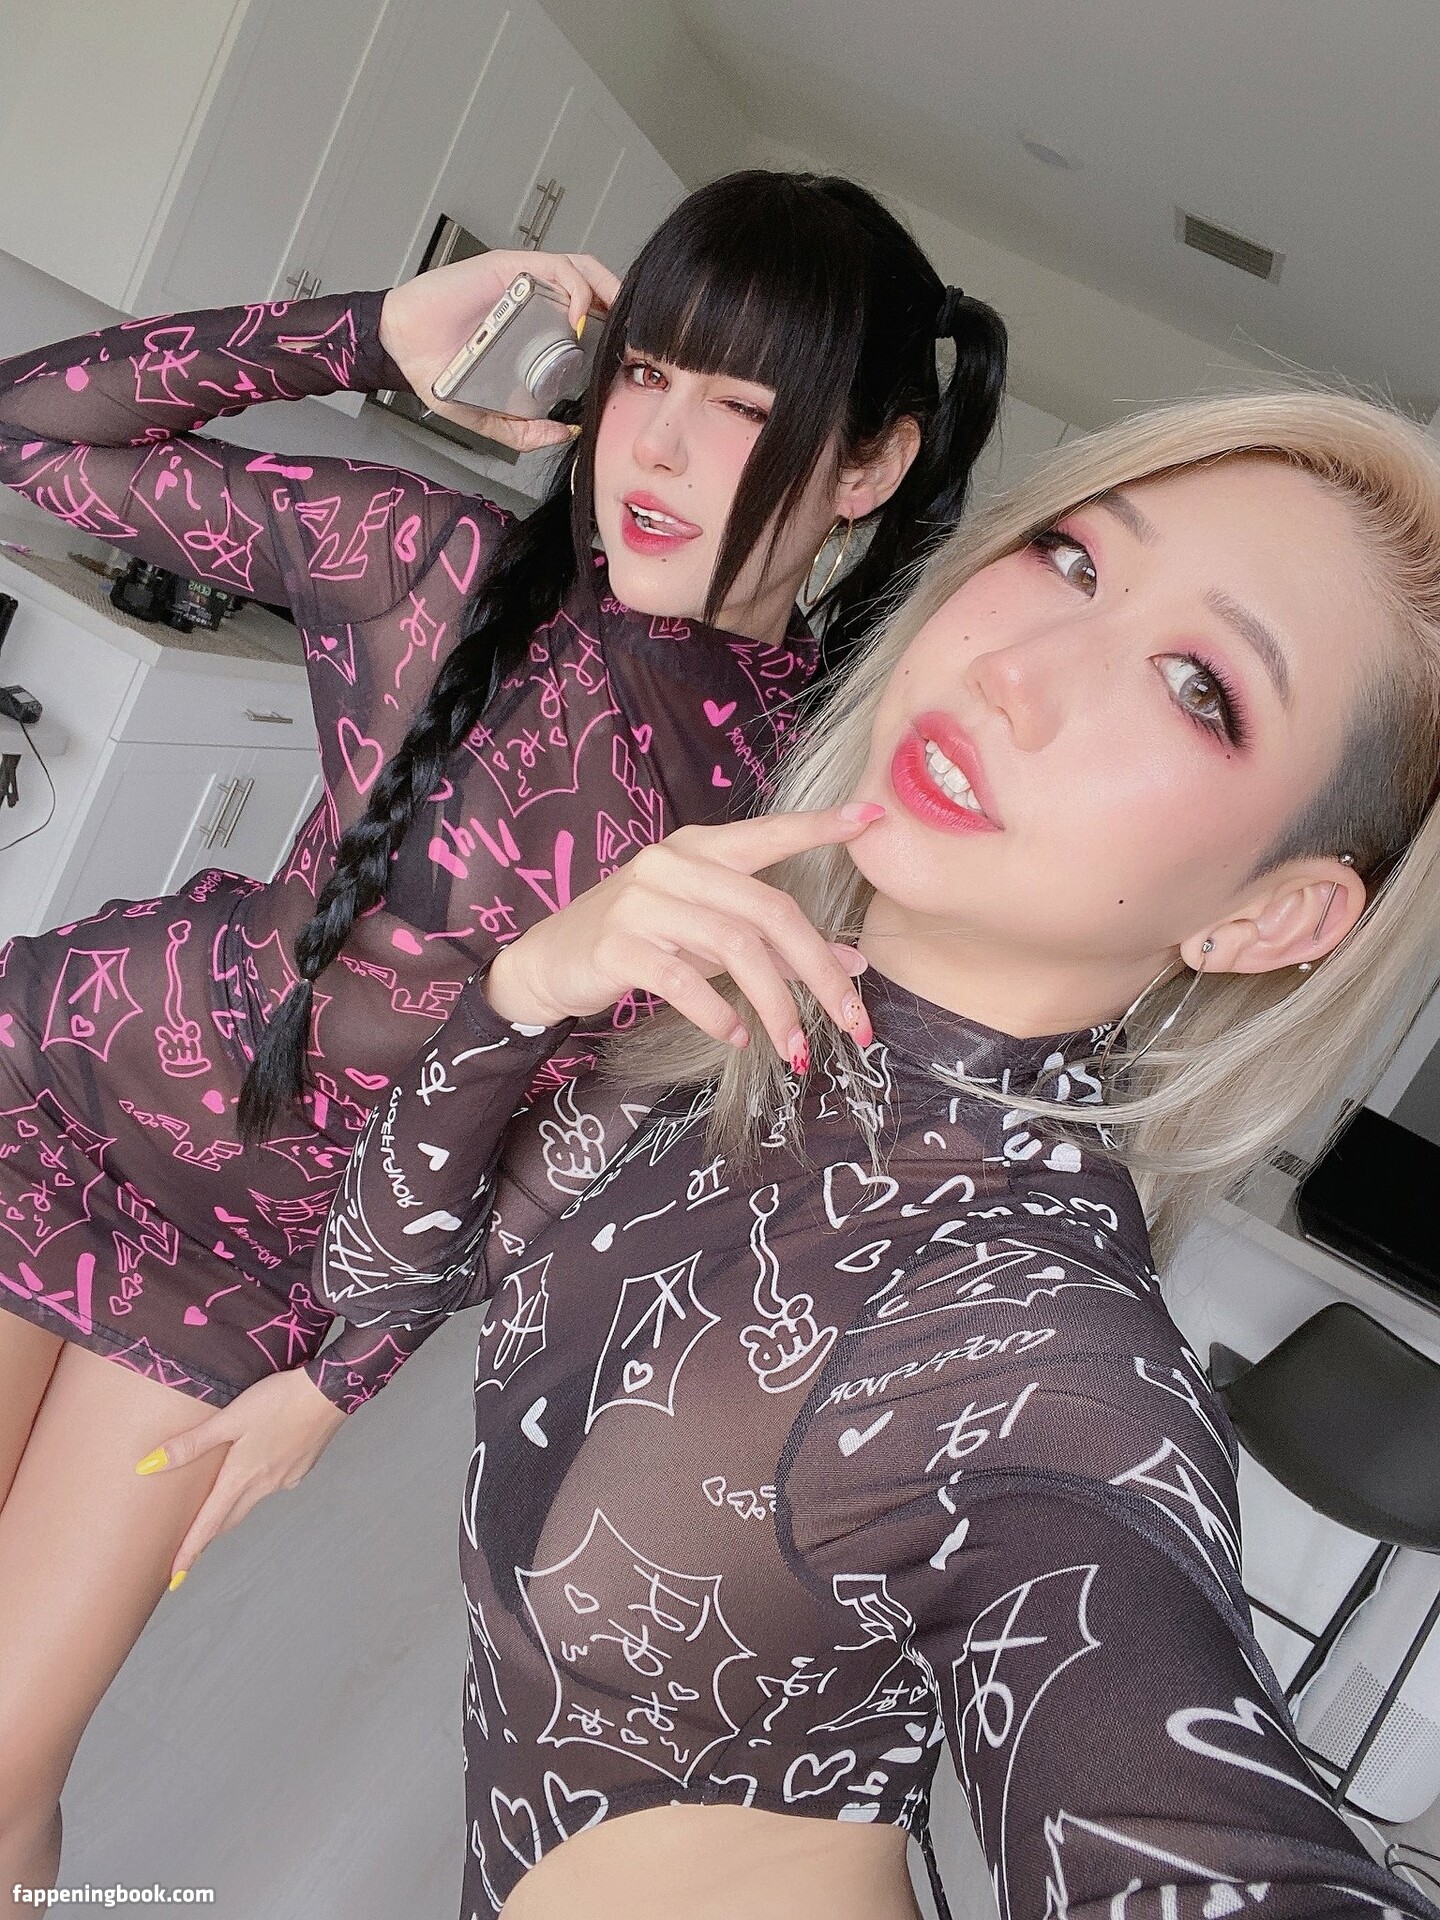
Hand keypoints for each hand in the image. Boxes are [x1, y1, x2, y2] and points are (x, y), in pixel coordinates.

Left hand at [138, 1368, 346, 1581]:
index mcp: (241, 1478)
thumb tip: (149, 1466)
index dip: (189, 1552)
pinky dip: (260, 1484)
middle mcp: (263, 1486)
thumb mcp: (229, 1418)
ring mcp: (285, 1479)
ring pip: (251, 1501)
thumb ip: (191, 1444)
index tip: (174, 1579)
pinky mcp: (301, 1468)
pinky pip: (273, 1484)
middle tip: (191, 1549)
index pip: (208, 1525)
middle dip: (209, 1535)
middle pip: (229, 1519)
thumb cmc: (279, 1401)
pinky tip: (261, 1466)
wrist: (330, 1393)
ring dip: (233, 1508)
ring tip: (221, 1503)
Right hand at [379, 248, 620, 450]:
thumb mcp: (489, 416)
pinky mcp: (509, 268)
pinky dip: (576, 287)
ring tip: (621, 317)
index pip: (588, 316)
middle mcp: (536, 300)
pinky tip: (580, 315)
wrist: (402, 346)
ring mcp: (524, 282)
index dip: (615, 328)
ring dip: (608, 289)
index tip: (631, 355)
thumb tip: (565, 436)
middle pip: (594, 288)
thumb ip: (524, 431)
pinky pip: (554, 268)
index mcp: (538, 327)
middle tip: (640, 333)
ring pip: (581, 271)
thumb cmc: (440, 369)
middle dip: (623, 304)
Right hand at [484, 803, 885, 1063]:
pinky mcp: (617, 945)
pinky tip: (735, 1037)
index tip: (872, 819)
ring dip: (775, 1005)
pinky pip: (682, 981)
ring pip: (734, 949)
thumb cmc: (642, 942)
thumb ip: (774, 945)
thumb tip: (851, 965)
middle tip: (852, 1020)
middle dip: (819, 970)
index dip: (819, 827)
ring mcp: (642, 902)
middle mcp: (673, 865)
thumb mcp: (708, 937)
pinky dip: (718, 1014)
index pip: (769, 834)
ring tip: (794, 1046)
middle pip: (768, 911)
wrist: (551, 961)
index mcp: (700, 849)